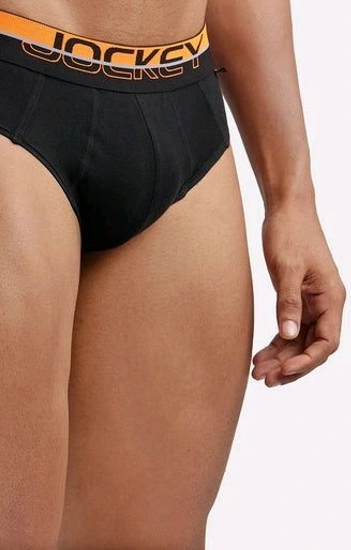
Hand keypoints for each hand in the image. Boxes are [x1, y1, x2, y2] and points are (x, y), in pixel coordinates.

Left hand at [252, 200, 345, 386]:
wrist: (286, 209)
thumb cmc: (290, 233)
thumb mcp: (286, 268)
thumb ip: (288, 302)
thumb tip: (288, 334)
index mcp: (331, 298)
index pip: (327, 342)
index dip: (307, 361)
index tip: (283, 371)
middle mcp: (326, 304)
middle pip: (313, 347)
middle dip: (290, 365)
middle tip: (264, 379)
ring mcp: (312, 302)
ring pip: (299, 340)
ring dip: (281, 358)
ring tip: (257, 372)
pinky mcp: (297, 298)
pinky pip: (290, 328)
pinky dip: (277, 343)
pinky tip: (260, 355)